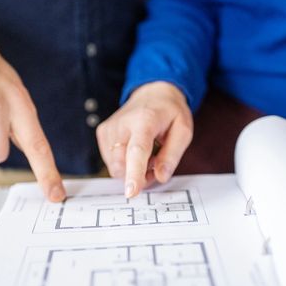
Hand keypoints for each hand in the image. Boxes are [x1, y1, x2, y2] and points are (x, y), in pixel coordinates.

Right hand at [97, 82, 193, 197]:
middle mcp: (122, 123)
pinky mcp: (102, 133)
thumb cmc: (169, 112)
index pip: (137, 150)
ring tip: (147, 154)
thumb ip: (172, 155)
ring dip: (132, 169)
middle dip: (140, 175)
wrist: (152, 93)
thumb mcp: (183, 130)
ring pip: (116, 167)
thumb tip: (160, 177)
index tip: (131, 192)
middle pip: (123, 164)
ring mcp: (109, 128)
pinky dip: (124, 163)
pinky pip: (111, 162)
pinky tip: (134, 151)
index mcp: (145, 120)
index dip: (134, 173)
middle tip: (156, 163)